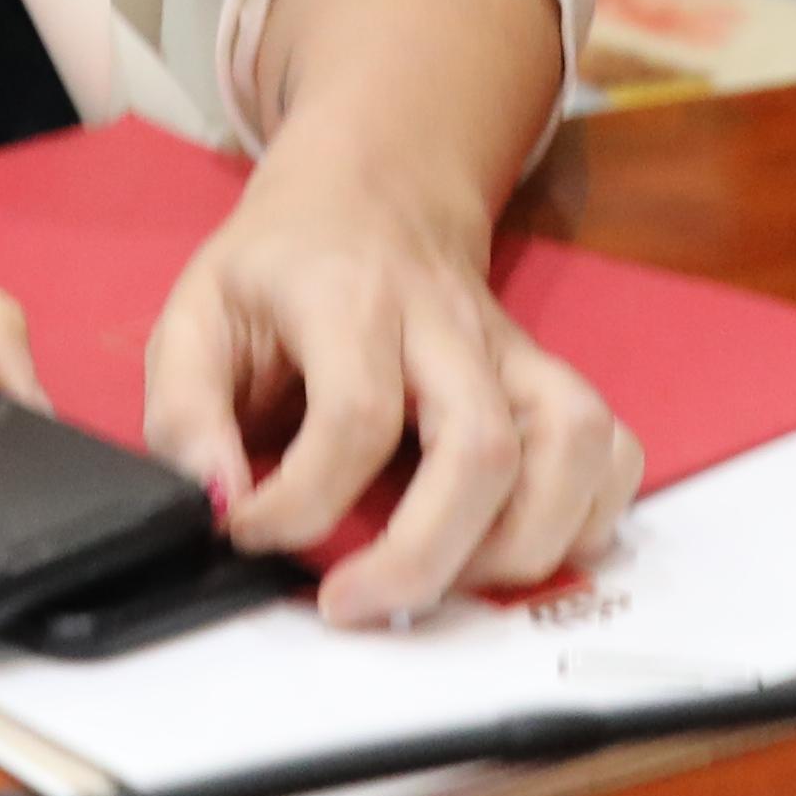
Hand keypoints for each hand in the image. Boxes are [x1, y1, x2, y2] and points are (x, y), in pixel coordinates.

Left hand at [141, 121, 641, 627]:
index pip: (354, 417)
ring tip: (444, 583)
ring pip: (571, 448)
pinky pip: (611, 452)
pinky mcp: (550, 380)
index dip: (300, 502)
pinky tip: (517, 546)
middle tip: (350, 603)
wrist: (369, 192)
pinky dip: (588, 518)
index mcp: (350, 298)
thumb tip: (213, 501)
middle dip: (422, 558)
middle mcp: (447, 325)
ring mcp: (513, 352)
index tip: (250, 532)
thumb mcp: (195, 311)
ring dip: (519, 547)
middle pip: (481, 449)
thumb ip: (183, 410)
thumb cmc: (279, 267)